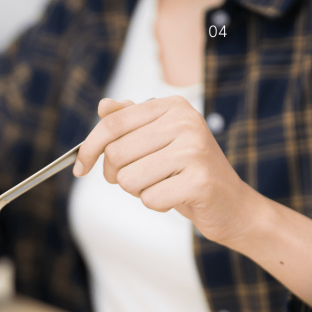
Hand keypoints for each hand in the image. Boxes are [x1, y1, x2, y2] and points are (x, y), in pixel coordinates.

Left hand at [73, 96, 259, 246]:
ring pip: (129, 179)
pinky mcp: (199, 181)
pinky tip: (177, 197)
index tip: (80, 168)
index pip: (112, 124)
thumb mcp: (157, 143)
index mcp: (172, 107)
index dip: (89, 149)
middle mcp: (185, 122)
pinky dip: (157, 204)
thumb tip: (104, 106)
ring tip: (164, 186)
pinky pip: (149, 198)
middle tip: (140, 179)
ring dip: (139, 191)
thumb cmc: (189, 174)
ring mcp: (194, 150)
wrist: (232, 205)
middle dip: (118, 175)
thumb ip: (130, 123)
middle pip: (116, 154)